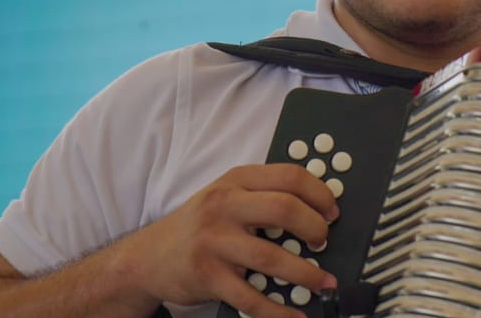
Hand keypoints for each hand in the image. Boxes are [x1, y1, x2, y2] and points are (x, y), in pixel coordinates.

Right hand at [119, 164, 339, 317]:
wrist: (148, 257)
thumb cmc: (197, 227)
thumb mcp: (225, 196)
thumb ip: (261, 195)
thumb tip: (315, 207)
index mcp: (235, 181)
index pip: (289, 176)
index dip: (320, 193)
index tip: (332, 211)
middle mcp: (223, 206)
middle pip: (284, 209)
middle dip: (315, 228)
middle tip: (324, 242)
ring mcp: (213, 241)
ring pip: (271, 257)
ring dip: (306, 274)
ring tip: (324, 282)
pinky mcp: (207, 275)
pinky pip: (249, 297)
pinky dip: (277, 311)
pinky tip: (295, 316)